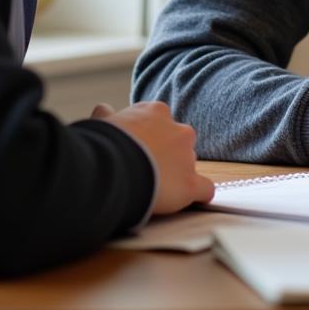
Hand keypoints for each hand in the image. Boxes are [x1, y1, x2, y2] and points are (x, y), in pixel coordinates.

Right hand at [91, 102, 214, 213]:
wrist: (111, 167)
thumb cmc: (104, 144)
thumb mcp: (104, 124)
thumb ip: (108, 117)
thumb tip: (104, 110)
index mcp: (157, 112)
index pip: (161, 121)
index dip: (150, 138)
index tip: (139, 149)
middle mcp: (178, 130)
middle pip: (179, 142)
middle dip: (167, 155)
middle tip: (146, 170)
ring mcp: (187, 157)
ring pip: (189, 165)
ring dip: (177, 175)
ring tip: (156, 189)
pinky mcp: (189, 184)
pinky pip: (204, 189)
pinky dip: (199, 194)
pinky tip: (190, 200)